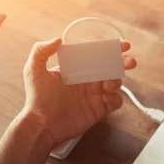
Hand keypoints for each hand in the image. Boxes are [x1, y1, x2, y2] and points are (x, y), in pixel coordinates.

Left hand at [22, 37, 136, 146]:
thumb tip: (59, 39)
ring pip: (116, 83)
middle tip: (130, 62)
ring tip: (106, 85)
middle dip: (123, 63)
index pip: (97, 55)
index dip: (110, 49)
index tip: (122, 45)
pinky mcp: (99, 110)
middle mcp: (88, 80)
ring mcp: (95, 95)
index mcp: (77, 69)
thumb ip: (41, 51)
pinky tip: (105, 99)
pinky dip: (115, 98)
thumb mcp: (33, 71)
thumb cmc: (37, 98)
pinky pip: (116, 102)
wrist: (42, 124)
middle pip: (111, 68)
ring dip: (116, 81)